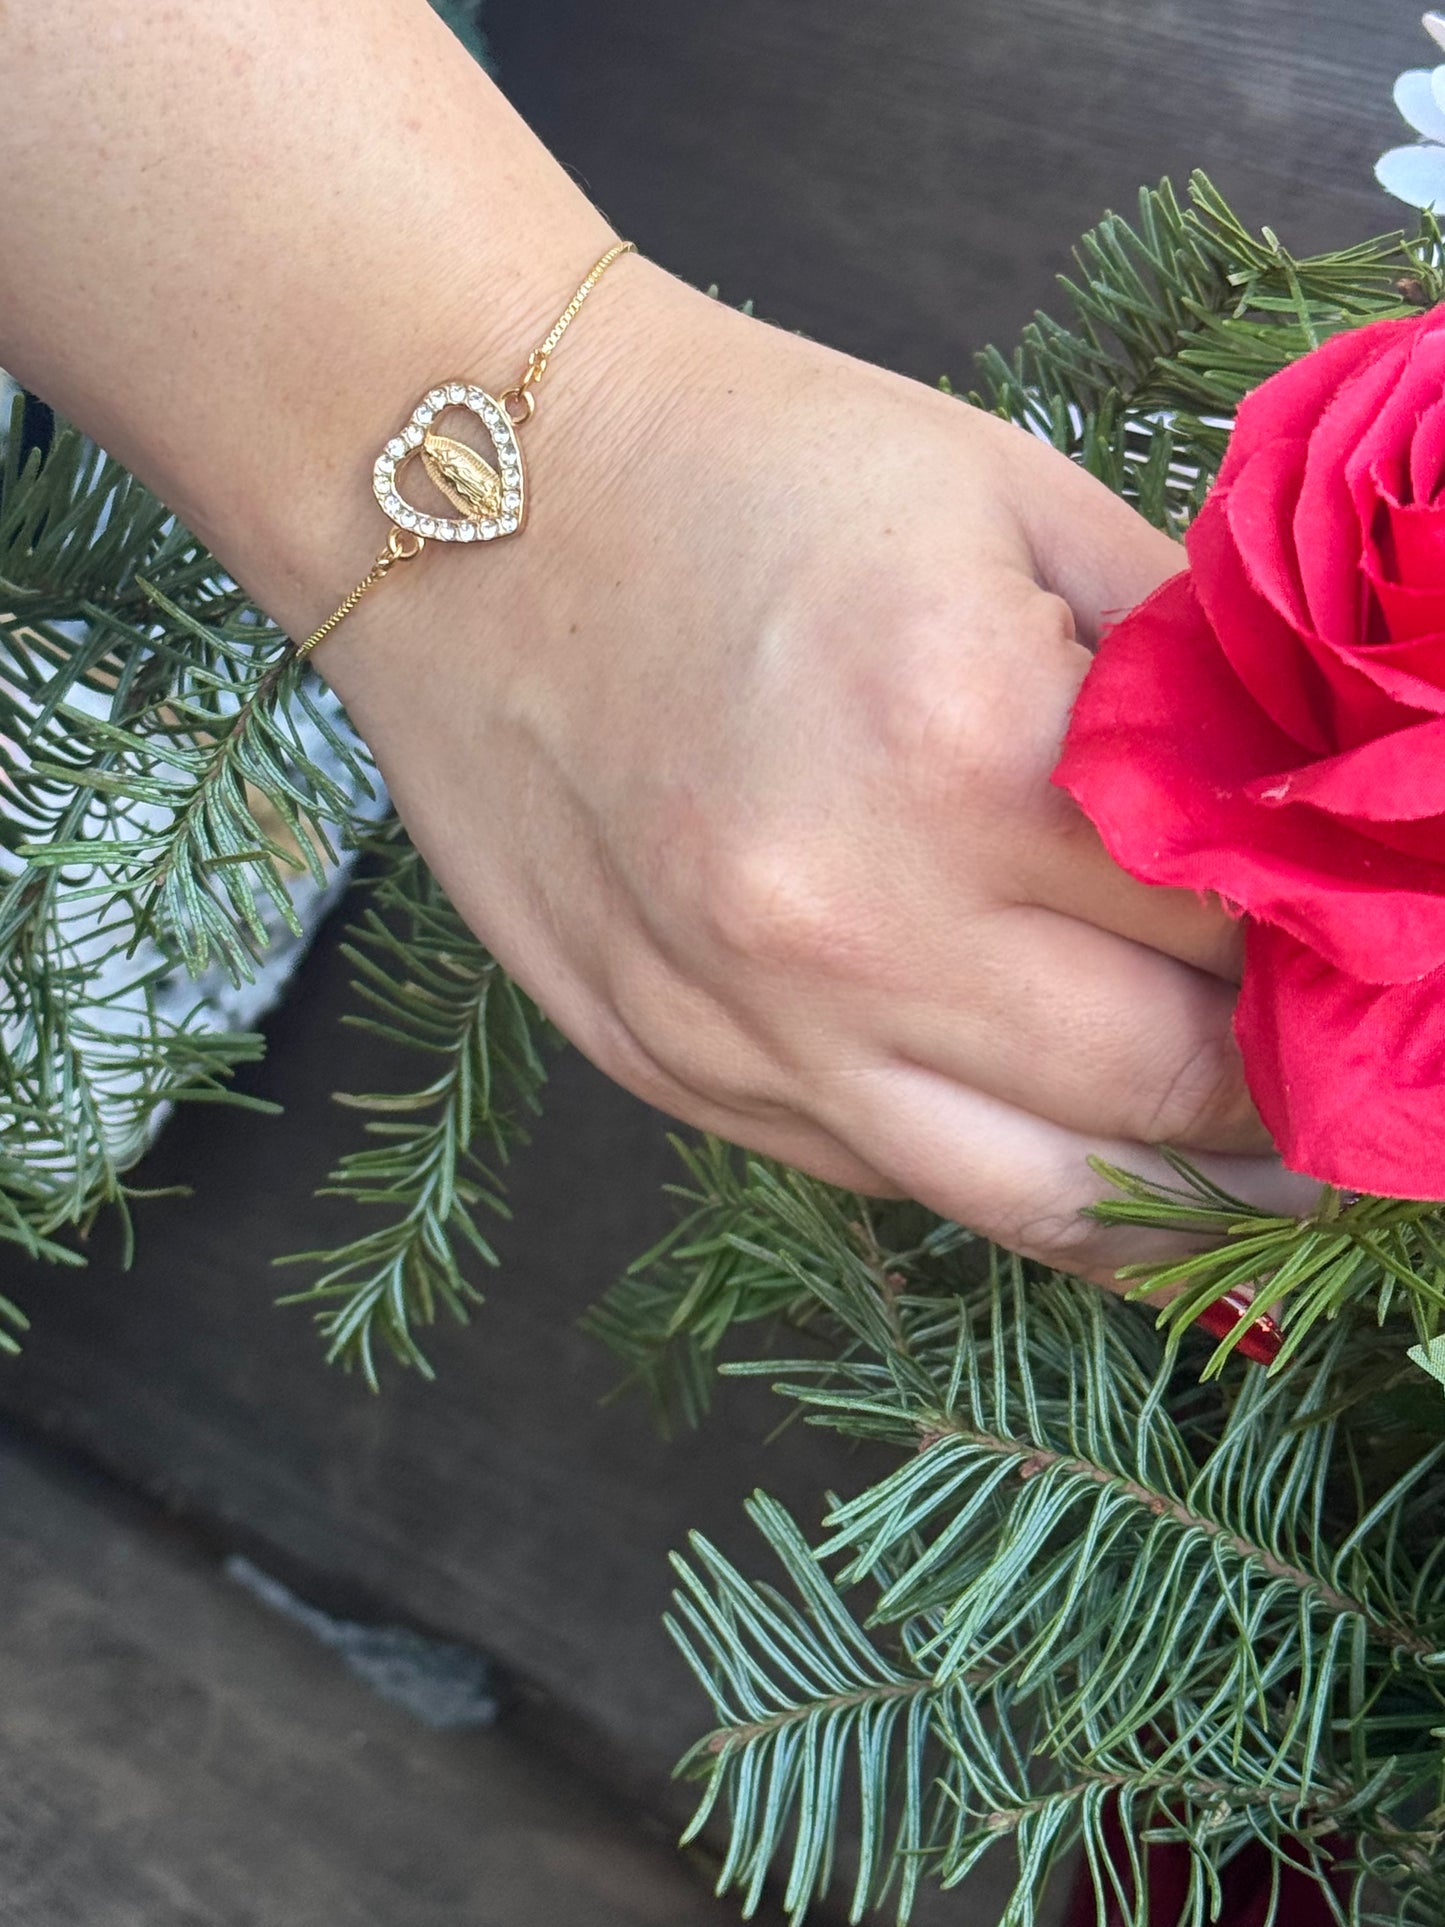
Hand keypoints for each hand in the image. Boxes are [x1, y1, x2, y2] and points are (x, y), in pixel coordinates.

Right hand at [321, 256, 1319, 1285]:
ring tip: (1262, 1181)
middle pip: (1169, 1088)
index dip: (1341, 938)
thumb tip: (1314, 800)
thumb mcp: (1009, 501)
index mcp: (966, 744)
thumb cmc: (748, 470)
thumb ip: (1184, 667)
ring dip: (1184, 1202)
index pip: (1241, 915)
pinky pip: (891, 1179)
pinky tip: (1068, 1143)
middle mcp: (856, 925)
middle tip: (1349, 1070)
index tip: (1385, 949)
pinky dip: (1007, 1173)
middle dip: (1289, 1089)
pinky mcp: (674, 1072)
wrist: (470, 503)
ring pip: (1040, 1202)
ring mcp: (750, 1026)